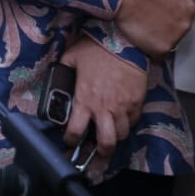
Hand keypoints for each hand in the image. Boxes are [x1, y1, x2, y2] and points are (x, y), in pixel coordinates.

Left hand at [61, 35, 148, 159]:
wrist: (124, 40)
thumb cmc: (95, 48)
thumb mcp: (71, 58)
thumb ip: (63, 72)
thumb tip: (56, 79)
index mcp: (84, 100)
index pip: (76, 131)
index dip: (71, 141)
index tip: (70, 143)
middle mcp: (104, 108)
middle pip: (106, 143)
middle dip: (101, 153)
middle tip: (97, 154)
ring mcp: (124, 106)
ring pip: (122, 135)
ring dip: (115, 138)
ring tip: (110, 136)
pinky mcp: (138, 102)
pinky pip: (134, 121)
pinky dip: (128, 124)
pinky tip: (122, 120)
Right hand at [115, 0, 194, 57]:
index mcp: (189, 6)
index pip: (180, 15)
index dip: (165, 13)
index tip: (151, 9)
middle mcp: (186, 24)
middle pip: (174, 31)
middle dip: (162, 28)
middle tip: (143, 19)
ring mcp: (173, 38)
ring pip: (165, 43)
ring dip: (155, 40)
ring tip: (138, 30)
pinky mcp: (160, 50)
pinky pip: (156, 55)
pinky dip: (149, 51)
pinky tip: (137, 40)